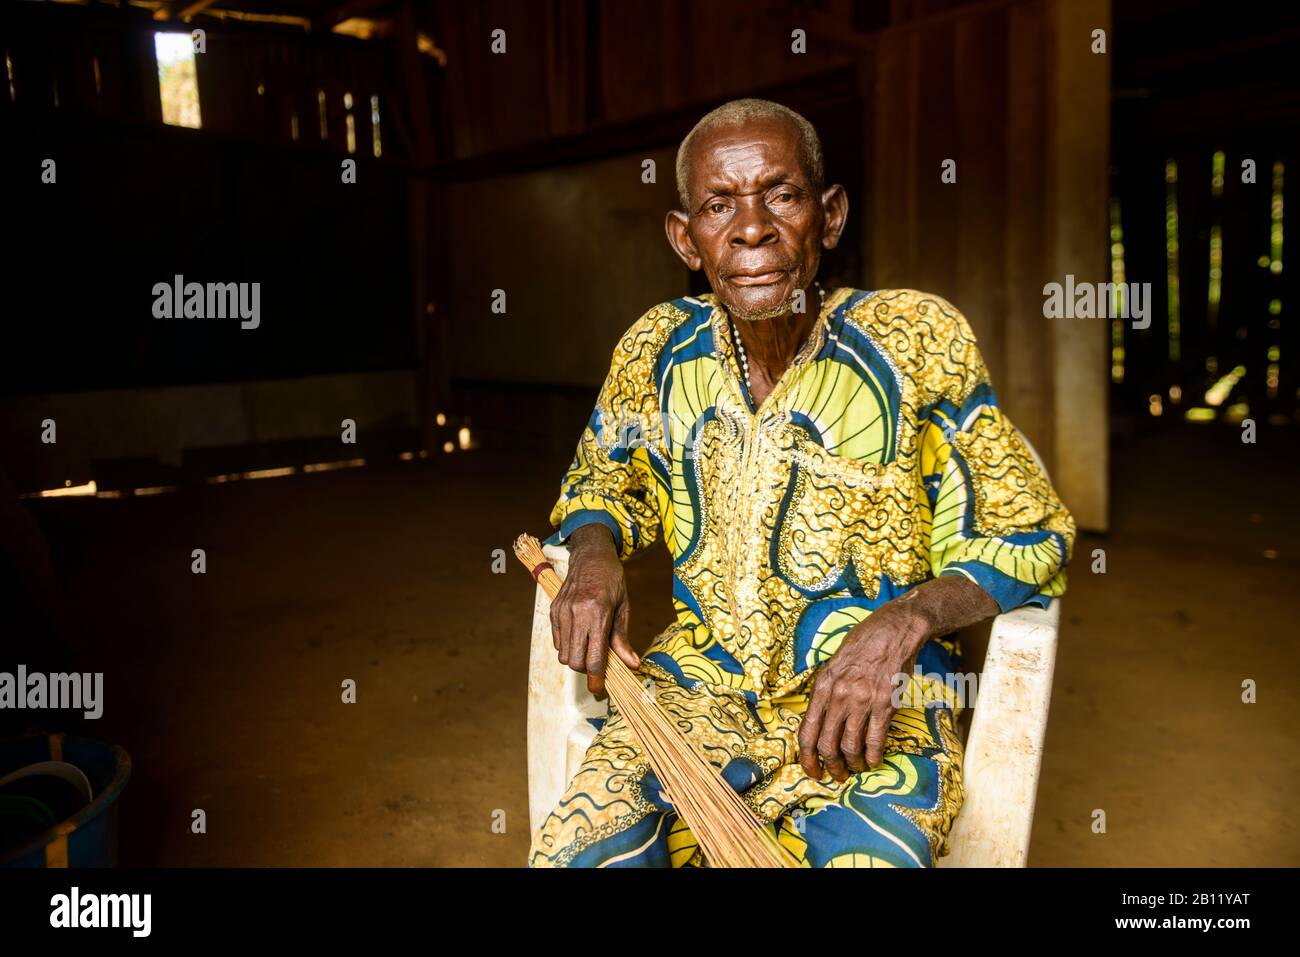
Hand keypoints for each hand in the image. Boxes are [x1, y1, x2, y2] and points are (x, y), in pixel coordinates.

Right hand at [549, 524, 639, 697]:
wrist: (590, 555)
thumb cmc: (612, 580)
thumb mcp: (623, 607)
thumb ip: (623, 638)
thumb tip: (632, 665)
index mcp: (598, 613)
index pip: (594, 658)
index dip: (597, 680)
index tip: (601, 690)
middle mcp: (576, 613)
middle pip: (574, 661)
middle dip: (585, 671)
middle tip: (598, 667)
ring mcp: (562, 612)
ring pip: (563, 654)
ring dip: (576, 658)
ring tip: (589, 648)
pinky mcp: (553, 610)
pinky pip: (557, 641)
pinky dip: (567, 646)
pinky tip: (580, 636)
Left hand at [797, 600, 930, 780]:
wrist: (891, 632)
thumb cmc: (861, 645)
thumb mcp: (832, 665)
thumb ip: (824, 692)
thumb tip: (819, 720)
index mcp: (821, 687)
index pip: (807, 731)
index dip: (807, 758)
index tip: (812, 770)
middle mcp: (838, 696)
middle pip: (827, 745)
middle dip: (830, 766)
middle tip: (836, 775)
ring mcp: (862, 701)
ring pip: (850, 746)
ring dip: (852, 764)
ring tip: (856, 769)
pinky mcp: (885, 705)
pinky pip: (875, 741)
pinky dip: (873, 757)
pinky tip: (873, 761)